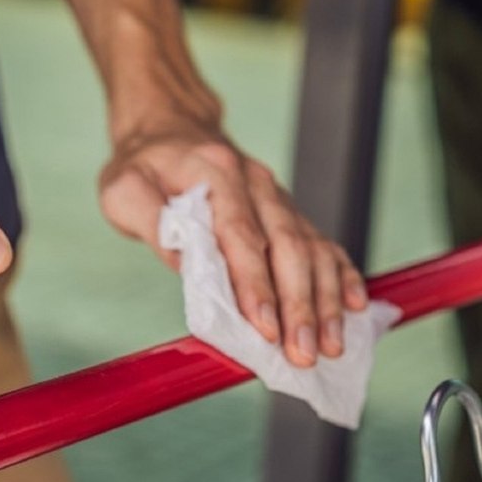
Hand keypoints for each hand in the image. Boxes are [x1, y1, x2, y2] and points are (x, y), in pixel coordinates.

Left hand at [99, 123, 367, 366]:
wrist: (170, 128)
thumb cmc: (141, 166)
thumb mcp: (125, 189)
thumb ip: (151, 222)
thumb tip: (187, 264)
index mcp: (215, 172)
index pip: (240, 234)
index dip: (255, 283)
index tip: (264, 327)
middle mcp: (255, 183)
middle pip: (288, 246)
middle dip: (299, 305)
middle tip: (303, 353)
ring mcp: (276, 196)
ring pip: (312, 249)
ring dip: (326, 300)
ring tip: (331, 346)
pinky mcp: (286, 211)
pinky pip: (323, 243)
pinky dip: (342, 275)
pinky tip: (356, 307)